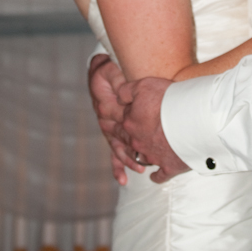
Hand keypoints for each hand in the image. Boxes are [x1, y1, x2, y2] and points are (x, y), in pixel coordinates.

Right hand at [88, 53, 144, 184]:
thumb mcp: (111, 70)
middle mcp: (107, 122)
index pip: (123, 123)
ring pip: (119, 150)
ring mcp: (110, 129)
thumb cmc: (107, 71)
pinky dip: (118, 166)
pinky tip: (124, 180)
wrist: (101, 71)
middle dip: (136, 151)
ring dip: (129, 160)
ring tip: (141, 169)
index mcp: (107, 109)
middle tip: (150, 160)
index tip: (149, 139)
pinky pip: (114, 152)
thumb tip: (123, 91)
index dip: (136, 131)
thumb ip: (118, 80)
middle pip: (123, 140)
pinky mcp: (112, 133)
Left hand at [119, 77, 190, 183]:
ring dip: (143, 156)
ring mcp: (153, 156)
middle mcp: (138, 142)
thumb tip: (117, 97)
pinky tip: (156, 175)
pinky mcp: (168, 166)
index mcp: (130, 123)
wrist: (193, 119)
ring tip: (148, 152)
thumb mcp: (143, 85)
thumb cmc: (169, 100)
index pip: (121, 122)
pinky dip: (157, 176)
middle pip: (130, 141)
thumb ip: (126, 91)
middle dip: (132, 137)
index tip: (126, 117)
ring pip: (142, 158)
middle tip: (136, 134)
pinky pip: (159, 175)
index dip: (124, 117)